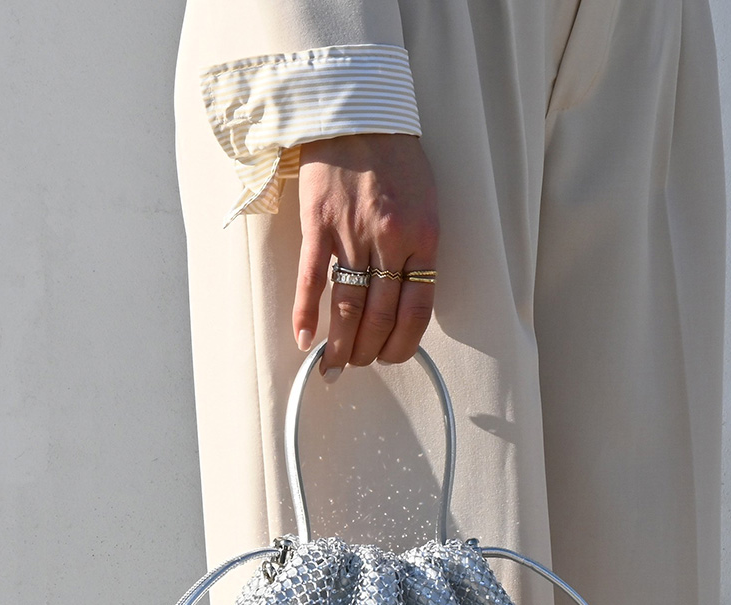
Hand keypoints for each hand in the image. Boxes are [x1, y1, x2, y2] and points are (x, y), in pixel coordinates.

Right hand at [293, 133, 438, 378]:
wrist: (358, 113)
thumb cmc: (395, 159)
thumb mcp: (426, 204)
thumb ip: (418, 250)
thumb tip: (405, 298)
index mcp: (423, 238)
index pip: (418, 310)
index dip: (404, 344)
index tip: (393, 358)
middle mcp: (391, 240)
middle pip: (381, 315)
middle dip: (370, 351)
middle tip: (360, 365)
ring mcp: (353, 233)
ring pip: (348, 306)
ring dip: (341, 344)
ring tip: (334, 364)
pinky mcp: (318, 224)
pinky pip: (313, 280)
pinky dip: (306, 314)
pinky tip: (305, 339)